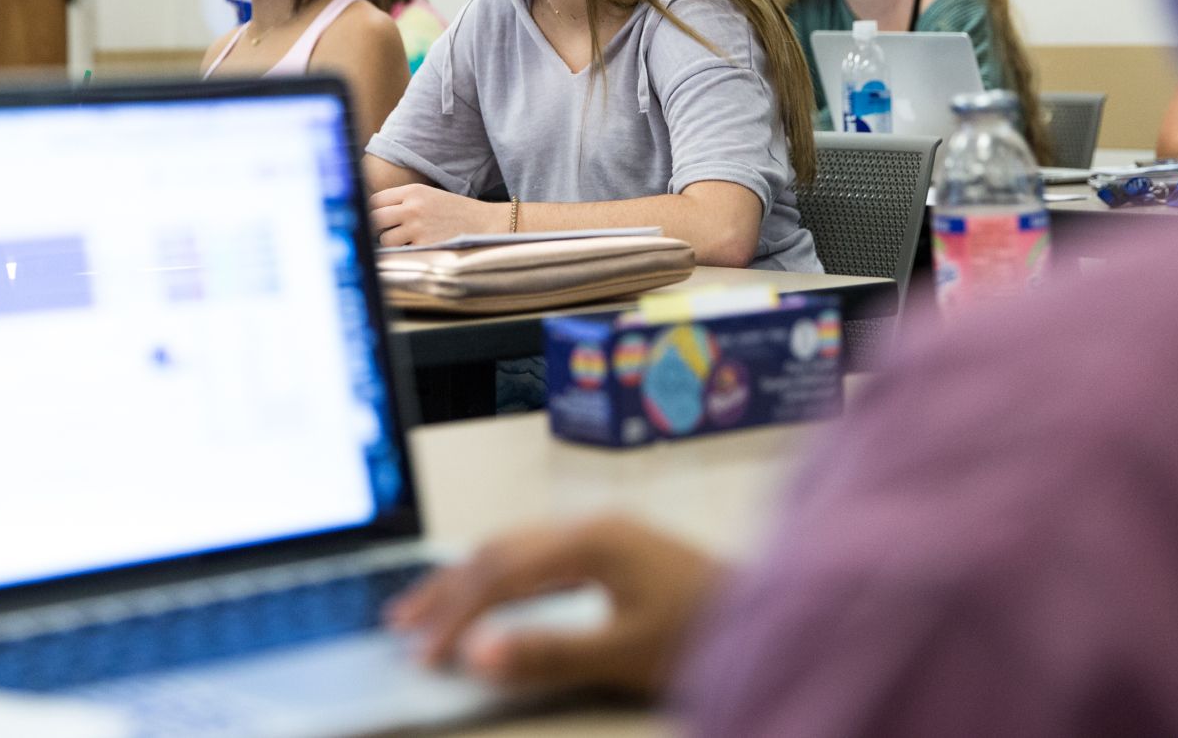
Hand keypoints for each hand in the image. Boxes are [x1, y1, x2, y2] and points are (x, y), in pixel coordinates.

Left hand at [369, 184, 499, 246]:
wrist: (486, 223)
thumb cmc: (456, 211)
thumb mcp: (430, 195)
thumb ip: (404, 201)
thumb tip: (375, 214)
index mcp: (414, 191)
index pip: (376, 200)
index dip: (373, 210)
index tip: (377, 218)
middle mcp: (413, 207)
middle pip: (374, 218)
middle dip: (376, 227)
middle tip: (385, 232)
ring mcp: (418, 228)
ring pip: (385, 239)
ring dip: (390, 243)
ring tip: (403, 242)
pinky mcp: (425, 246)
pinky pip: (401, 252)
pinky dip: (405, 253)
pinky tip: (416, 249)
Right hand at [385, 516, 724, 695]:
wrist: (778, 618)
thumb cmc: (705, 634)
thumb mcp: (623, 653)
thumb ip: (547, 652)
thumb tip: (475, 653)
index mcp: (590, 539)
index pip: (500, 573)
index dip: (455, 615)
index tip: (421, 653)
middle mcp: (591, 524)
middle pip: (499, 549)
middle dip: (447, 588)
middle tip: (399, 623)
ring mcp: (604, 531)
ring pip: (516, 547)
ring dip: (469, 578)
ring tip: (425, 607)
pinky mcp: (615, 547)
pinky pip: (538, 553)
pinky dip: (501, 575)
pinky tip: (489, 594)